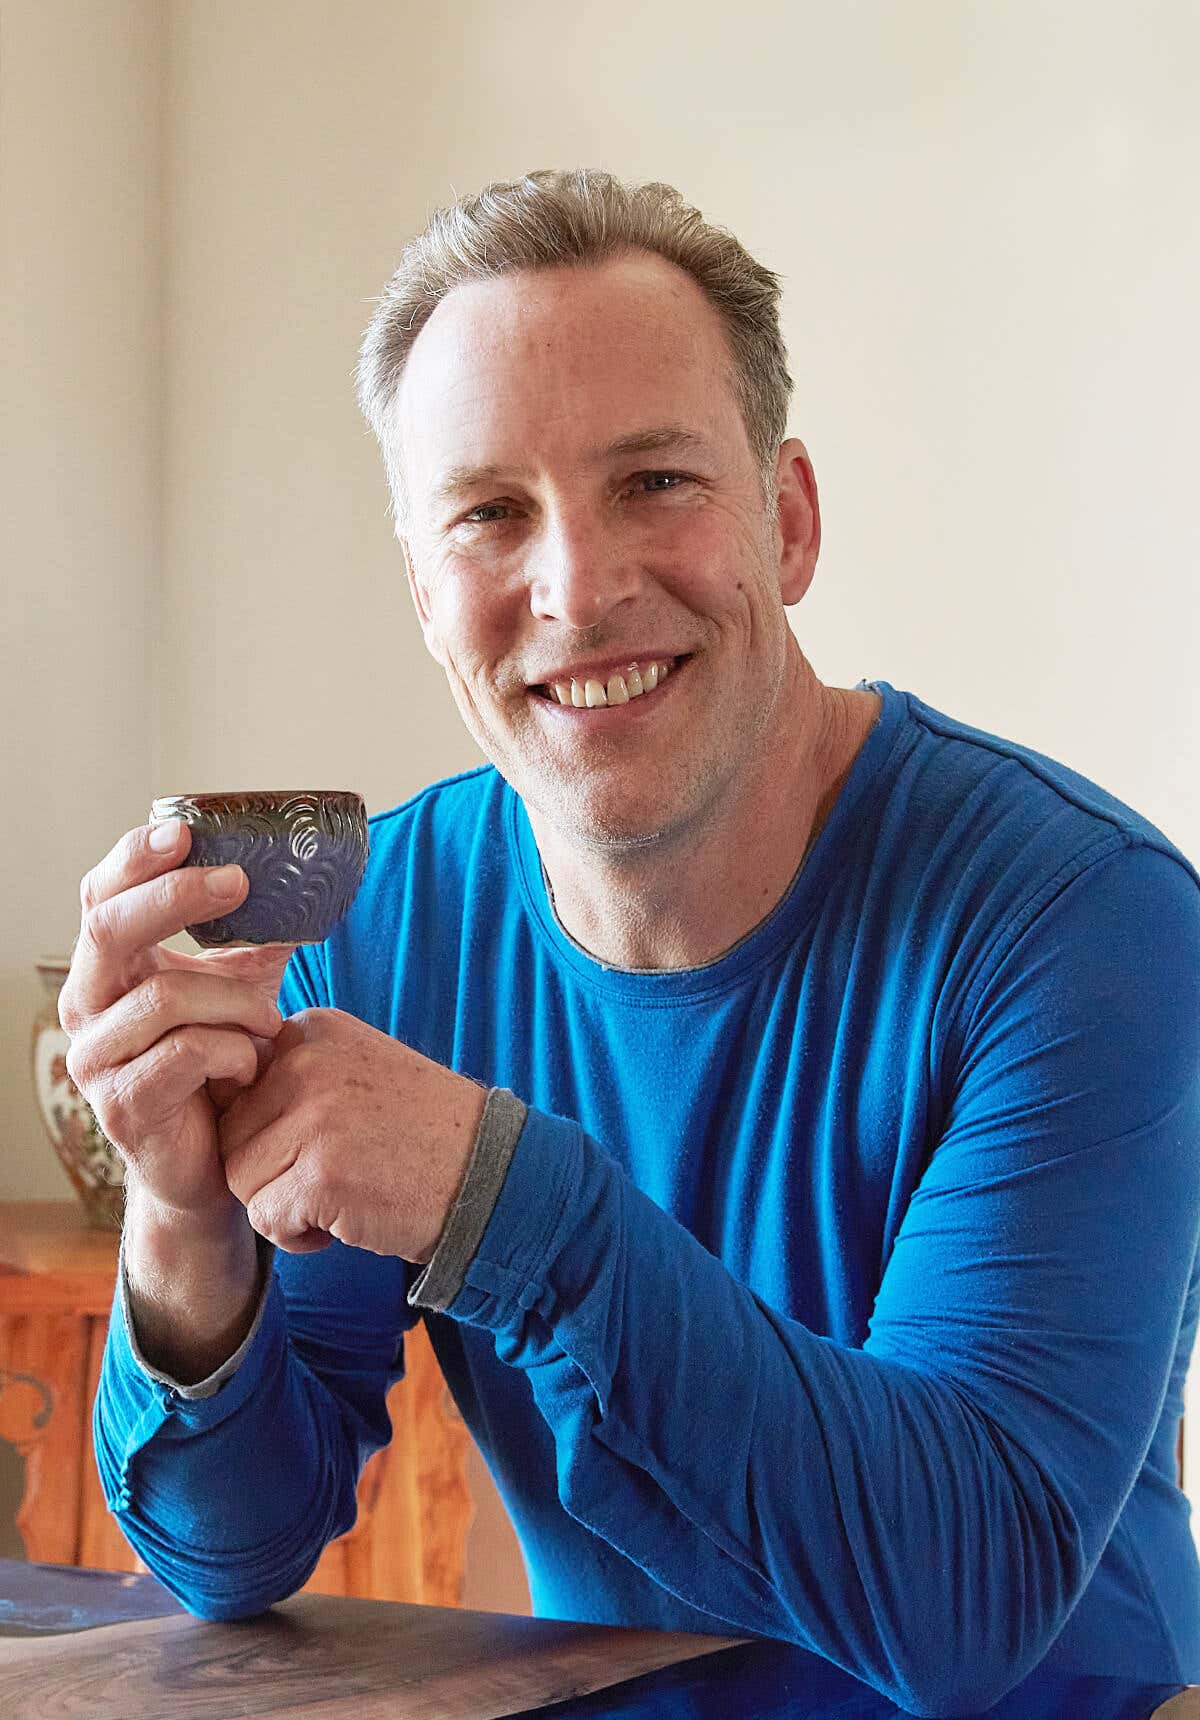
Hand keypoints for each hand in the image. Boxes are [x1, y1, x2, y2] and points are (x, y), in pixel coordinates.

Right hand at [58, 819, 296, 1225]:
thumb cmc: (222, 1064)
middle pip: (109, 929)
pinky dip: (233, 1051)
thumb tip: (306, 880)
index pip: (100, 896)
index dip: (134, 859)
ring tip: (270, 1021)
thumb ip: (256, 938)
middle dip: (176, 897)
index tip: (184, 831)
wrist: (216, 1160)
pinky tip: (250, 1066)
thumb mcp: (240, 988)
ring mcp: (95, 1058)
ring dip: (234, 1001)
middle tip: (239, 882)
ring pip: (165, 996)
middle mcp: (87, 1005)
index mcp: (108, 967)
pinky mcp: (122, 1106)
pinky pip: (185, 1054)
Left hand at [216, 1008, 487, 1260]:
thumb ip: (295, 1075)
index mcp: (314, 1030)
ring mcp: (314, 1116)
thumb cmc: (422, 1133)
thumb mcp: (358, 1070)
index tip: (321, 1143)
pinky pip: (266, 1218)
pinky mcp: (321, 1173)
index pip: (239, 1087)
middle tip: (329, 1179)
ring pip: (240, 1178)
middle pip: (232, 1134)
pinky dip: (298, 1237)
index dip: (269, 1132)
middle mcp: (308, 1063)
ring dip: (280, 1205)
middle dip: (269, 1172)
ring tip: (337, 1198)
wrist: (491, 1174)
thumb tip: (217, 1101)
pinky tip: (344, 1222)